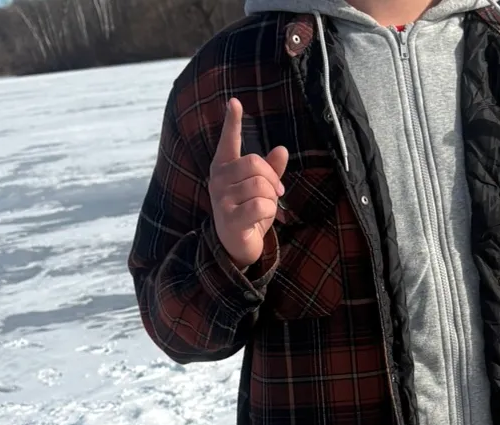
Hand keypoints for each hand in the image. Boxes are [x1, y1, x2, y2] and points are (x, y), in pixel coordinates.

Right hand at [209, 98, 289, 270]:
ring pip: (260, 186)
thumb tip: (282, 149)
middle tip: (277, 193)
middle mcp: (218, 179)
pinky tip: (262, 219)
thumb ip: (270, 171)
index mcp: (224, 168)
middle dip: (273, 180)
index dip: (232, 121)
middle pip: (255, 164)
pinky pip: (260, 205)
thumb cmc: (248, 214)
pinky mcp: (230, 218)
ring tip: (265, 209)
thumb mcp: (261, 190)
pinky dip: (269, 212)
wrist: (236, 248)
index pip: (228, 141)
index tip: (234, 102)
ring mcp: (221, 199)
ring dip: (271, 199)